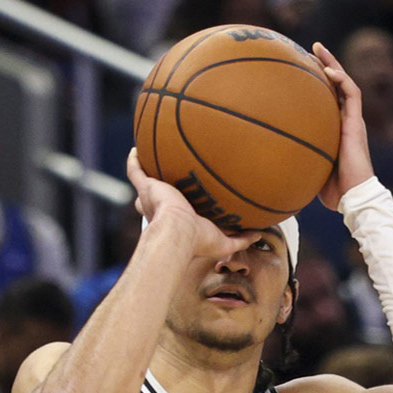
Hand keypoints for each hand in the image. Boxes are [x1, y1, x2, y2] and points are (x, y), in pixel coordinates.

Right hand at [126, 148, 259, 260]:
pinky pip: (136, 171)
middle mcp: (162, 208)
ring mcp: (153, 196)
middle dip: (159, 190)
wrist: (179, 233)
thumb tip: (258, 234)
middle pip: (157, 197)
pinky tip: (135, 148)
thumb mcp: (223, 243)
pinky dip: (134, 160)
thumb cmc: (197, 242)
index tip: (185, 201)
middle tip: (166, 178)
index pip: (176, 213)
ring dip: (148, 170)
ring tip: (150, 156)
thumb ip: (240, 239)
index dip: (178, 208)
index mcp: (177, 220)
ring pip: (146, 181)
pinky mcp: (146, 187)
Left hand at [311, 42, 372, 209]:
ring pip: (345, 83)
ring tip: (319, 49)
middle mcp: (346, 120)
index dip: (319, 82)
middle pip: (337, 85)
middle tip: (312, 48)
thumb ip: (297, 158)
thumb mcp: (309, 169)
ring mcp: (353, 120)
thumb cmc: (333, 190)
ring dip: (333, 64)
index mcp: (337, 129)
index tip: (303, 67)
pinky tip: (328, 71)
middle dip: (325, 64)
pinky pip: (352, 95)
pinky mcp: (357, 123)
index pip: (329, 98)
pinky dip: (341, 81)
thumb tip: (270, 162)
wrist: (353, 197)